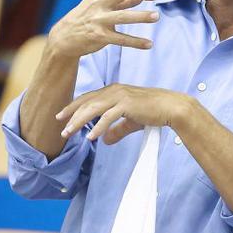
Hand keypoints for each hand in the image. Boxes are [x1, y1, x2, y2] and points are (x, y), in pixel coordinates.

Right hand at [48, 0, 162, 58]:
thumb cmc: (88, 16)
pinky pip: (120, 39)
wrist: (65, 36)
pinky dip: (136, 42)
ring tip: (156, 16)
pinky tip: (149, 44)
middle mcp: (99, 2)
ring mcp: (98, 19)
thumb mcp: (102, 3)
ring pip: (122, 16)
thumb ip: (122, 1)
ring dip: (141, 16)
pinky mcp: (99, 36)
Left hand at [56, 84, 191, 144]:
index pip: (88, 98)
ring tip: (69, 133)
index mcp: (114, 90)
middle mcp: (114, 90)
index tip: (62, 117)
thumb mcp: (131, 122)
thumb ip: (117, 130)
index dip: (74, 107)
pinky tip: (90, 136)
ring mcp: (120, 96)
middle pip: (86, 102)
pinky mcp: (126, 105)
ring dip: (79, 122)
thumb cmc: (153, 112)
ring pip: (93, 109)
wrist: (171, 107)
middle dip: (71, 115)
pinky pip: (107, 117)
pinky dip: (98, 127)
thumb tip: (105, 141)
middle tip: (60, 127)